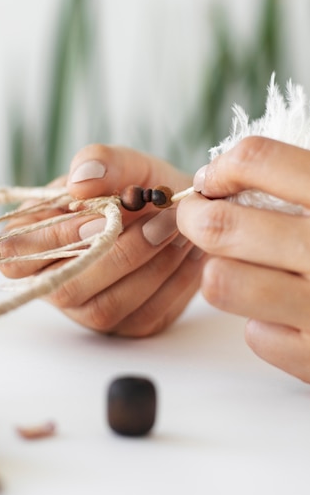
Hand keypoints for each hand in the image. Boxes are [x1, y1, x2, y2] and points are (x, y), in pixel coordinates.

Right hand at [0, 144, 203, 336]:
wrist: (183, 212)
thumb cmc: (141, 186)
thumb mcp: (124, 164)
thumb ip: (101, 162)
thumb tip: (81, 181)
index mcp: (34, 238)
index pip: (18, 254)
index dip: (58, 239)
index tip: (102, 217)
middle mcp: (54, 280)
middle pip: (66, 287)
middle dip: (115, 254)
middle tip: (159, 220)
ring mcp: (89, 309)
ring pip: (105, 306)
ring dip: (147, 267)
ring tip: (176, 231)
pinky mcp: (127, 325)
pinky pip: (143, 317)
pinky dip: (170, 284)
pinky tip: (185, 253)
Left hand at [177, 136, 309, 381]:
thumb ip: (304, 183)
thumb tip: (233, 172)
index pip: (257, 161)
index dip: (221, 167)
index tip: (212, 179)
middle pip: (221, 226)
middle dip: (194, 217)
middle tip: (196, 216)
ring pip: (221, 282)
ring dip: (222, 271)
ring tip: (241, 267)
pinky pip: (256, 334)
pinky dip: (263, 323)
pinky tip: (289, 314)